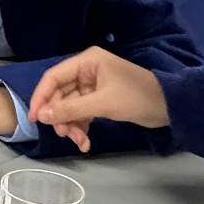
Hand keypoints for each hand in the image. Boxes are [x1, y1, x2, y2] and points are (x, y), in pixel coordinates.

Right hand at [28, 47, 168, 153]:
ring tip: (79, 142)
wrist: (168, 106)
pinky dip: (81, 127)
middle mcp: (87, 71)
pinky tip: (85, 142)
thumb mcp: (102, 103)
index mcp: (87, 61)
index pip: (53, 77)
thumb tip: (41, 116)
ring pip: (70, 107)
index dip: (40, 97)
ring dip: (71, 125)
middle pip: (60, 95)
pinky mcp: (100, 99)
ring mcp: (93, 86)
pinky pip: (81, 113)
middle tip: (65, 135)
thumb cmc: (136, 97)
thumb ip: (70, 109)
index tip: (34, 118)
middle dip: (61, 117)